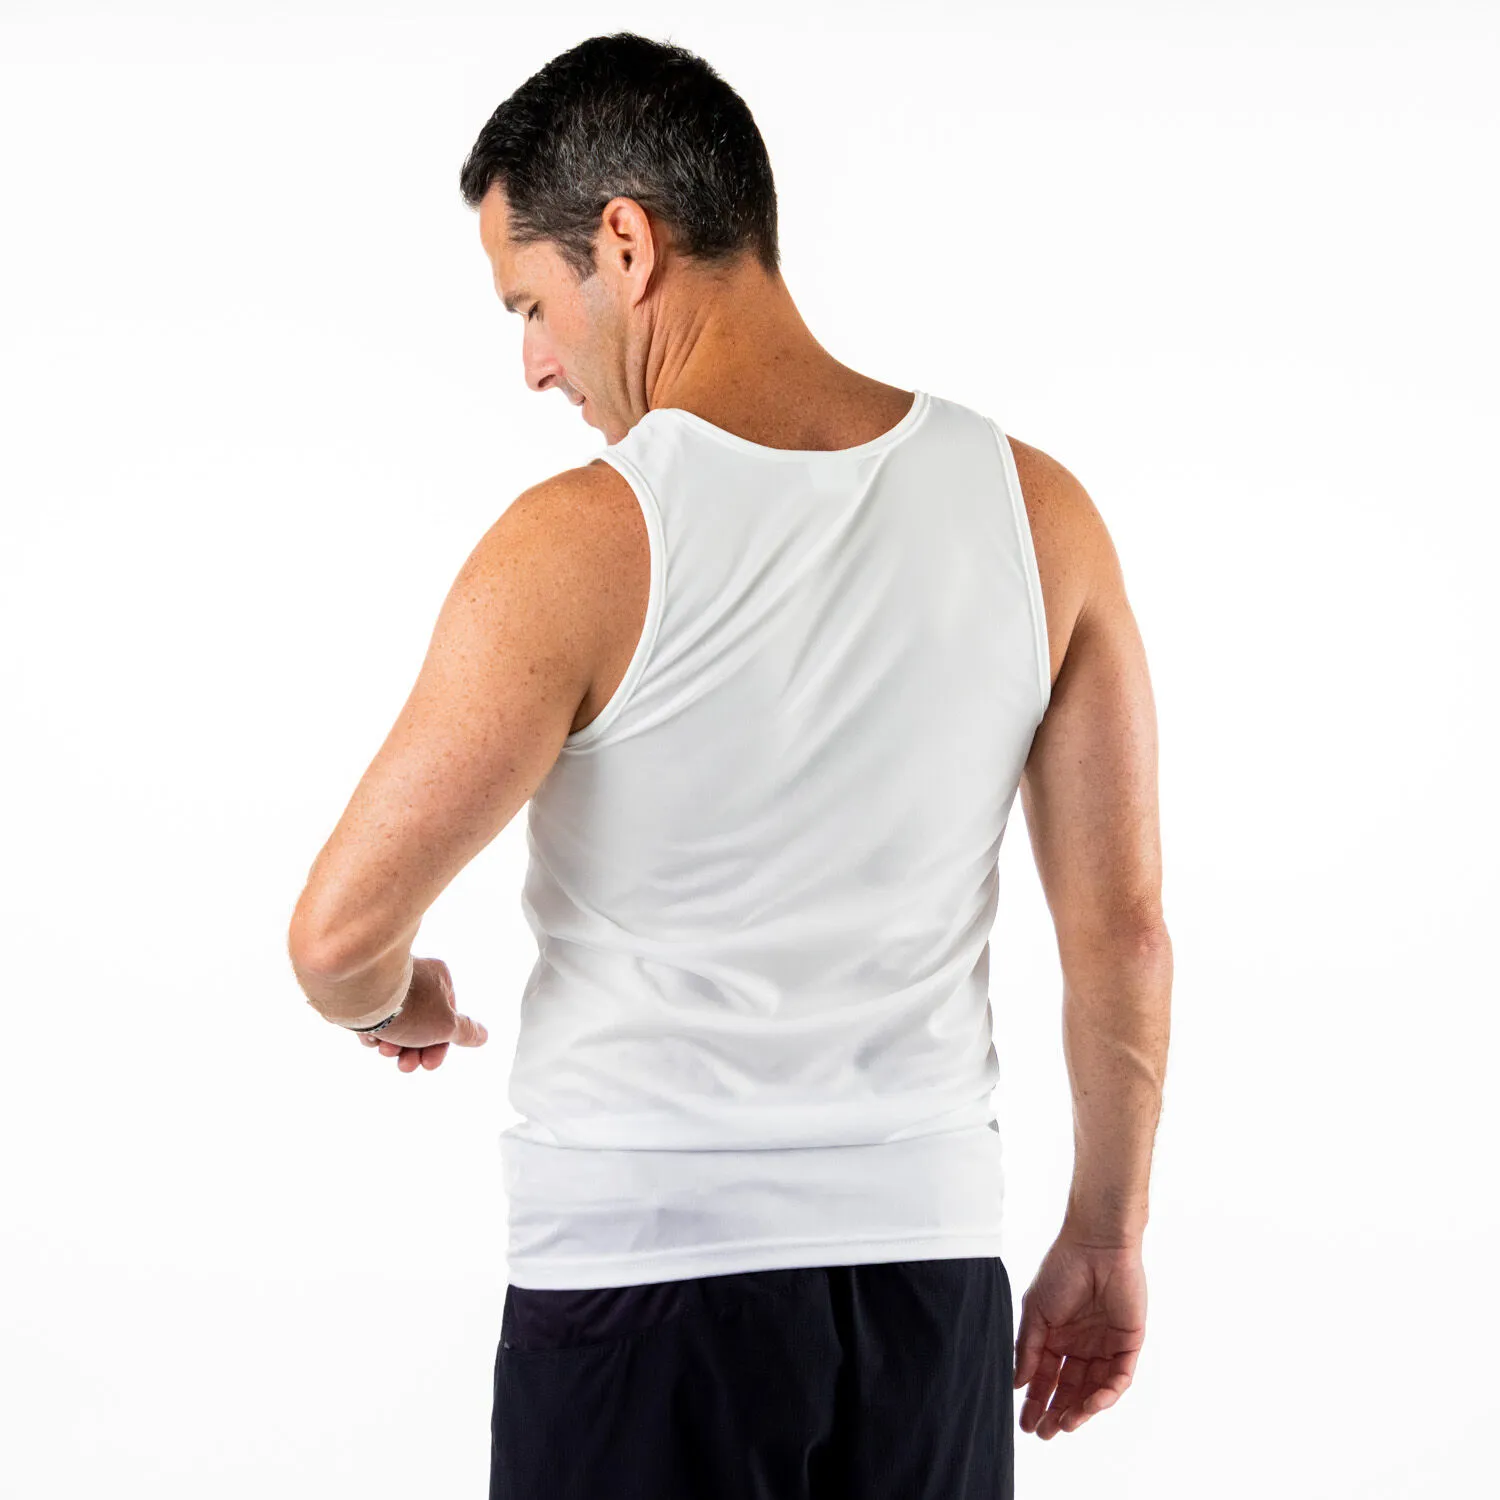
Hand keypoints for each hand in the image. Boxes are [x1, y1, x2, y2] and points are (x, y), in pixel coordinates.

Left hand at [355, 957, 487, 1072]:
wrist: (360, 992)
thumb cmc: (410, 1007)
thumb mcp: (446, 1026)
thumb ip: (465, 1032)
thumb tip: (482, 1036)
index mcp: (439, 977)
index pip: (448, 1017)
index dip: (441, 1045)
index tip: (430, 1064)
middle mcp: (415, 978)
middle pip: (421, 1023)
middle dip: (414, 1050)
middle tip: (405, 1066)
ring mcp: (388, 985)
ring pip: (396, 1024)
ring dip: (394, 1045)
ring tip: (386, 1051)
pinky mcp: (365, 993)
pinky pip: (374, 1019)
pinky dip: (374, 1033)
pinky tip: (370, 1038)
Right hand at [1014, 1232, 1145, 1438]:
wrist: (1096, 1245)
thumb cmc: (1061, 1270)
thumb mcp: (1035, 1311)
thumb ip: (1027, 1348)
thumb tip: (1018, 1383)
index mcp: (1056, 1336)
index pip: (1046, 1377)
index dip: (1036, 1400)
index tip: (1025, 1424)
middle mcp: (1080, 1345)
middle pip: (1069, 1389)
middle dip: (1057, 1412)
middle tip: (1044, 1433)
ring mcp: (1104, 1346)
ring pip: (1093, 1389)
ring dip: (1080, 1410)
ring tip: (1065, 1425)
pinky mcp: (1128, 1344)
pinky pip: (1118, 1378)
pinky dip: (1106, 1394)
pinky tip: (1090, 1405)